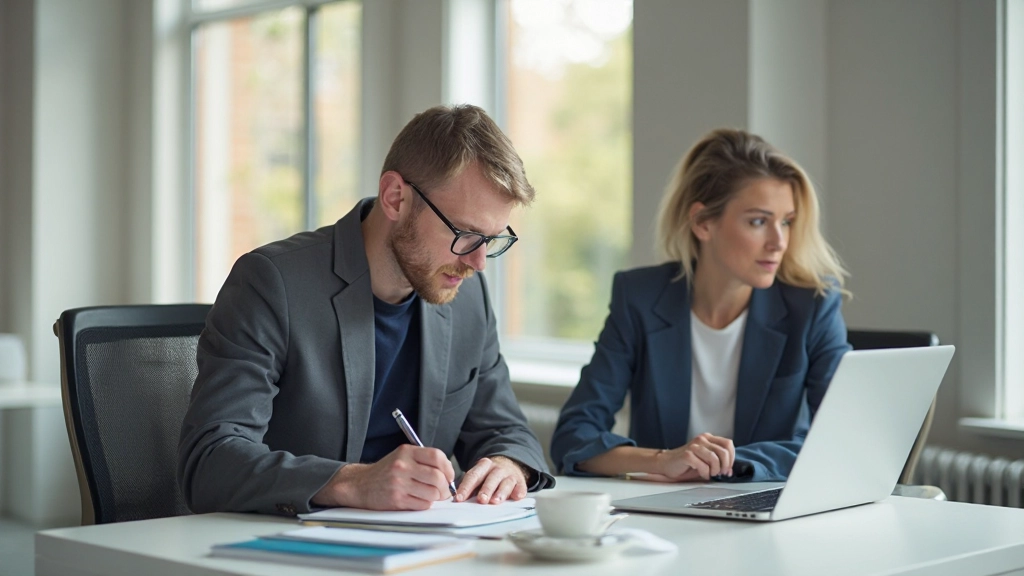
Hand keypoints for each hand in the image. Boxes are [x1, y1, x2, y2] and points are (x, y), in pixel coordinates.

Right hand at [312, 444, 454, 509]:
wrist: (361, 485)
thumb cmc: (386, 471)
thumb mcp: (402, 457)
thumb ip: (423, 460)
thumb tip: (448, 474)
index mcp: (406, 452)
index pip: (436, 456)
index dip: (448, 468)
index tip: (449, 475)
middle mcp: (402, 466)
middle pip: (438, 477)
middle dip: (445, 487)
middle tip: (444, 490)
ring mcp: (399, 483)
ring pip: (432, 493)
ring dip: (436, 497)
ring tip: (430, 495)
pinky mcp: (397, 500)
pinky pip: (423, 504)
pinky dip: (425, 504)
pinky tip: (418, 500)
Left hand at [455, 456, 528, 503]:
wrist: (509, 464)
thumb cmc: (489, 476)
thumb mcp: (479, 476)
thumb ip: (471, 487)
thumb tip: (459, 500)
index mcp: (483, 465)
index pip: (473, 475)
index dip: (466, 487)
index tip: (460, 498)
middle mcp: (497, 468)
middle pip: (491, 478)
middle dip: (486, 489)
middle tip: (481, 500)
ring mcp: (510, 474)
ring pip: (506, 482)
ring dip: (501, 492)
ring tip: (495, 501)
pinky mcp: (520, 481)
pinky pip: (521, 486)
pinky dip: (519, 491)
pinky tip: (517, 497)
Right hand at [655, 433, 735, 480]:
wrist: (667, 463)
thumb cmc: (687, 463)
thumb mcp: (706, 460)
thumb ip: (718, 461)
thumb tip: (729, 470)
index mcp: (708, 438)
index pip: (728, 444)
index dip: (731, 458)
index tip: (728, 468)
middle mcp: (702, 439)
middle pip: (724, 451)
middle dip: (725, 466)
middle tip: (720, 473)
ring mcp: (694, 446)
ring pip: (714, 458)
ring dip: (714, 470)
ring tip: (709, 473)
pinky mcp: (687, 454)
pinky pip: (703, 465)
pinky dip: (704, 473)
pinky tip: (701, 474)